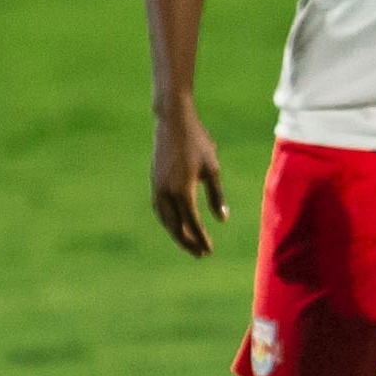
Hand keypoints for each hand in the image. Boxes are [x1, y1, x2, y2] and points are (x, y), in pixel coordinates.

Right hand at [151, 106, 227, 255]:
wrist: (172, 121)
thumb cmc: (197, 142)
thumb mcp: (212, 169)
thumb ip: (216, 196)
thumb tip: (222, 219)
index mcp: (182, 190)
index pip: (192, 223)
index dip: (200, 238)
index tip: (209, 250)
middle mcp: (166, 192)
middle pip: (175, 226)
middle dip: (187, 242)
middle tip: (199, 254)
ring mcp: (157, 187)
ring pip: (164, 219)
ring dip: (175, 233)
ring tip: (187, 242)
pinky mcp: (154, 181)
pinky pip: (159, 208)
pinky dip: (167, 220)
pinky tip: (174, 223)